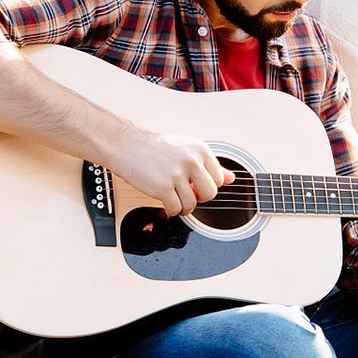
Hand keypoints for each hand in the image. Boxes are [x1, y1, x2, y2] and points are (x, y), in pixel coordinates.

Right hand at [109, 129, 234, 216]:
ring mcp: (177, 174)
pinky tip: (165, 203)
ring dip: (183, 207)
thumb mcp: (186, 149)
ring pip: (192, 204)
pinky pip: (176, 209)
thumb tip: (231, 178)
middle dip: (199, 198)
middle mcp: (191, 160)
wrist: (127, 146)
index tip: (196, 185)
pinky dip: (171, 211)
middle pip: (210, 194)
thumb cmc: (155, 148)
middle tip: (187, 194)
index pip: (219, 179)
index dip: (207, 186)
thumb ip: (209, 164)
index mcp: (200, 149)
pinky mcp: (163, 187)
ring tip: (174, 199)